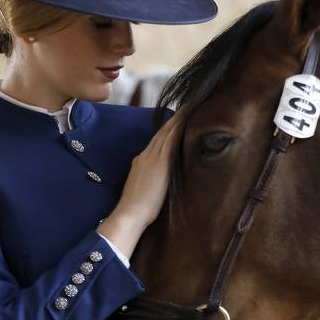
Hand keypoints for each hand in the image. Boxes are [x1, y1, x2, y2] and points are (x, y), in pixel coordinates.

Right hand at [97, 108, 185, 256]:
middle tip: (187, 106)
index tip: (177, 119)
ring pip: (167, 133)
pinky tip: (187, 120)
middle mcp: (146, 155)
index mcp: (141, 160)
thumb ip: (150, 179)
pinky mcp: (160, 163)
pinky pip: (171, 140)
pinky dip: (178, 128)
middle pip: (162, 132)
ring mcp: (153, 158)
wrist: (129, 214)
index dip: (167, 129)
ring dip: (178, 119)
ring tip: (189, 108)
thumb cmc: (135, 209)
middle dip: (174, 119)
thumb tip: (159, 181)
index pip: (157, 141)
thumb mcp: (141, 187)